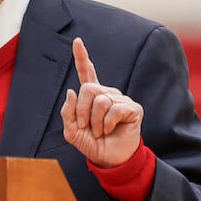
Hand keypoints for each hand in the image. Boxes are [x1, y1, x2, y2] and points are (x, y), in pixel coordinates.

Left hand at [61, 37, 142, 167]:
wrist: (109, 159)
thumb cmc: (91, 143)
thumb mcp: (71, 130)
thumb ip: (68, 111)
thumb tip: (72, 90)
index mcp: (91, 96)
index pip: (86, 72)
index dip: (82, 57)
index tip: (77, 41)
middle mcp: (106, 94)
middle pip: (88, 88)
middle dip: (82, 110)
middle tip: (85, 126)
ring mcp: (120, 100)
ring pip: (100, 100)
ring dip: (94, 121)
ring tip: (98, 131)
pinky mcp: (132, 108)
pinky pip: (114, 109)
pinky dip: (106, 123)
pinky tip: (109, 130)